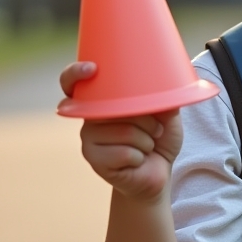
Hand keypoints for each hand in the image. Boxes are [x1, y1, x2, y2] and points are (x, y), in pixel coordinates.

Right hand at [60, 61, 183, 201]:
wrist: (158, 172)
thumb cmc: (159, 138)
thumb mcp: (167, 113)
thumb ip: (162, 97)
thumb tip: (168, 85)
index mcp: (102, 99)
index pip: (74, 80)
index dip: (76, 73)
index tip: (91, 69)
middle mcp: (89, 116)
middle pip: (117, 108)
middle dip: (147, 120)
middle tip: (155, 130)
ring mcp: (88, 138)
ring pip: (125, 131)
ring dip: (147, 141)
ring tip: (146, 145)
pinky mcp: (93, 159)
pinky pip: (126, 153)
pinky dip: (141, 157)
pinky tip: (137, 161)